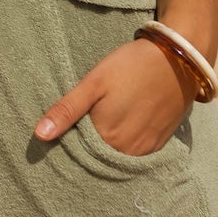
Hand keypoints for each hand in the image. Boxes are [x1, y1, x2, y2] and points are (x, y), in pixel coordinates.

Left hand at [33, 38, 194, 156]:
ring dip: (106, 147)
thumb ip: (67, 110)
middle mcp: (127, 150)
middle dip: (86, 146)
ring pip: (116, 156)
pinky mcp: (159, 144)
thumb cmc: (131, 66)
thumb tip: (39, 135)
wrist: (178, 60)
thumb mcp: (94, 82)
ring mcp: (145, 149)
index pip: (77, 151)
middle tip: (85, 122)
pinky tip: (121, 128)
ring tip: (102, 124)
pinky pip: (135, 154)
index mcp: (106, 137)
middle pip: (97, 156)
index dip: (68, 141)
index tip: (63, 130)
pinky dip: (124, 146)